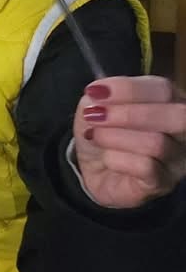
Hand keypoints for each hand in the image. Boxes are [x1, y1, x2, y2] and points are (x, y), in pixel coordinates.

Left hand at [74, 76, 185, 208]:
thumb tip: (100, 94)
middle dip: (129, 114)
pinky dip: (117, 159)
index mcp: (168, 100)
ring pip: (158, 144)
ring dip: (116, 137)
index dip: (128, 89)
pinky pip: (146, 168)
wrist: (94, 170)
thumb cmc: (103, 132)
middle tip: (96, 116)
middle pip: (177, 116)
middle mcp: (182, 129)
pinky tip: (106, 158)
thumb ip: (101, 97)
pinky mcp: (164, 182)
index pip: (163, 89)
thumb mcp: (95, 107)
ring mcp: (178, 158)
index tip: (96, 93)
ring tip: (95, 137)